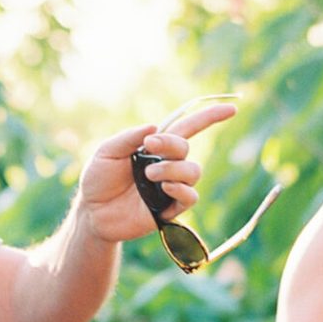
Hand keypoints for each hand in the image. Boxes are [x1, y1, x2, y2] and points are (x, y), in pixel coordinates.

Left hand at [75, 100, 236, 244]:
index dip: (210, 117)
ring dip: (172, 169)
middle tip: (149, 146)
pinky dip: (181, 190)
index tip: (231, 109)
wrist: (91, 212)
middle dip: (170, 144)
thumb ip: (127, 138)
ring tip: (148, 174)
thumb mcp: (106, 153)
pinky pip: (190, 197)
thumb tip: (153, 127)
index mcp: (155, 147)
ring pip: (192, 172)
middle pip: (185, 148)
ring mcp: (170, 187)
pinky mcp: (169, 209)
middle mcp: (167, 165)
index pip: (188, 128)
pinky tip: (165, 188)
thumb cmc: (98, 179)